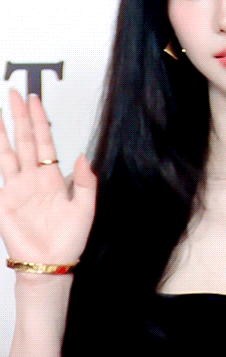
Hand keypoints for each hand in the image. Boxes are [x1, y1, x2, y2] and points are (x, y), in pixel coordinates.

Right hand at [0, 90, 96, 269]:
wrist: (51, 262)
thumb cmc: (71, 238)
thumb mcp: (86, 207)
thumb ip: (85, 181)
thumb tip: (83, 155)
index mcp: (54, 176)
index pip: (46, 140)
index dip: (40, 120)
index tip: (36, 100)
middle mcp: (34, 177)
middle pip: (26, 139)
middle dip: (20, 116)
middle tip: (15, 94)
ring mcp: (17, 187)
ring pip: (8, 152)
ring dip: (2, 132)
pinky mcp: (4, 200)